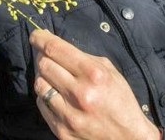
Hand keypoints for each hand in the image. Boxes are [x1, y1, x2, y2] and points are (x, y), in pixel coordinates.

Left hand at [29, 29, 161, 139]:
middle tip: (46, 56)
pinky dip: (46, 96)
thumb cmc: (120, 100)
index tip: (36, 35)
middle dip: (43, 57)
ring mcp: (69, 115)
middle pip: (44, 65)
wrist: (128, 137)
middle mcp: (80, 94)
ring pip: (39, 84)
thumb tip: (56, 46)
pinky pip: (42, 104)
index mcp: (94, 74)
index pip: (56, 49)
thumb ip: (83, 58)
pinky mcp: (62, 130)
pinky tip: (56, 94)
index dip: (41, 39)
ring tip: (53, 77)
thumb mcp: (109, 71)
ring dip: (43, 77)